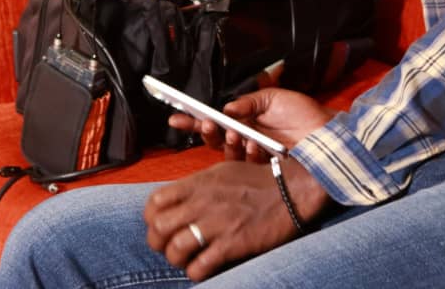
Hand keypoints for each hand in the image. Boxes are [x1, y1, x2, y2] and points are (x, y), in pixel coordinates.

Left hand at [144, 156, 330, 281]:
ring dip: (177, 259)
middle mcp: (203, 202)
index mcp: (199, 183)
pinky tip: (205, 267)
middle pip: (158, 228)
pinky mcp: (232, 243)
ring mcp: (217, 223)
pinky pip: (199, 267)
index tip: (161, 225)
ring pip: (174, 249)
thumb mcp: (223, 171)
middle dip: (159, 243)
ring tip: (188, 259)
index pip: (154, 202)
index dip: (151, 219)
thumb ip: (197, 186)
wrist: (293, 190)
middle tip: (171, 247)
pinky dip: (197, 272)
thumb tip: (178, 200)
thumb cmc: (260, 181)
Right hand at [169, 88, 335, 162]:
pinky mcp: (263, 169)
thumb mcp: (273, 98)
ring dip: (227, 142)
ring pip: (228, 154)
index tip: (175, 116)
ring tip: (235, 132)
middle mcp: (245, 139)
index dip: (193, 121)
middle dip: (205, 132)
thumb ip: (248, 102)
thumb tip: (226, 109)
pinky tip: (255, 144)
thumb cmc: (302, 113)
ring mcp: (253, 155)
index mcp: (245, 121)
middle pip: (215, 140)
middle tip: (205, 124)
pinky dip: (248, 153)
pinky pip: (247, 164)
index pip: (214, 122)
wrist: (326, 132)